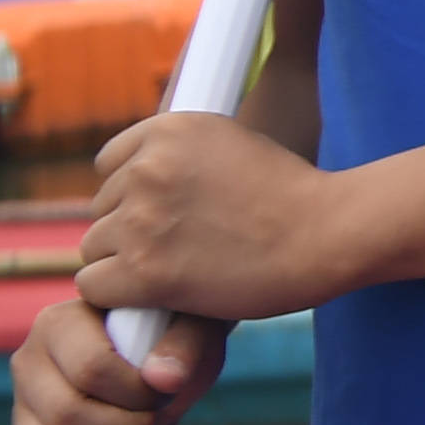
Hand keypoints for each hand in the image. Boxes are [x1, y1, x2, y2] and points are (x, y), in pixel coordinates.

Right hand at [0, 295, 229, 424]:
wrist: (165, 348)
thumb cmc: (177, 335)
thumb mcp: (193, 328)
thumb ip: (183, 346)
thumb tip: (163, 381)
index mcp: (61, 324)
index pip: (92, 369)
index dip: (136, 394)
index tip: (166, 393)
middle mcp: (29, 364)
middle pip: (66, 416)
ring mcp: (23, 410)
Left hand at [79, 110, 363, 323]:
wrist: (330, 234)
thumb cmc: (292, 196)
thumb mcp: (231, 144)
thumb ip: (178, 154)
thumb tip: (129, 174)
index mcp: (168, 128)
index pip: (109, 164)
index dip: (136, 192)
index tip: (172, 211)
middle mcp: (147, 168)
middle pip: (102, 208)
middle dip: (133, 227)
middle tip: (186, 244)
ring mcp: (142, 220)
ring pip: (94, 247)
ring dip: (127, 262)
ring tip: (180, 269)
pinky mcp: (143, 271)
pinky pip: (94, 285)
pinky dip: (120, 296)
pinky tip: (158, 294)